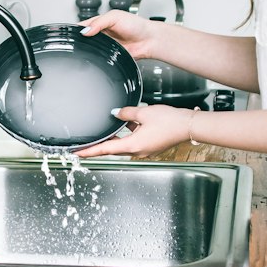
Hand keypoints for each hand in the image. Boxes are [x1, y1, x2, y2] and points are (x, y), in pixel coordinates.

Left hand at [76, 104, 193, 158]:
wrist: (188, 125)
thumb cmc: (170, 121)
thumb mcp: (144, 113)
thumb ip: (127, 113)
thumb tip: (116, 113)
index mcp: (133, 145)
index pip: (105, 149)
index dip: (90, 151)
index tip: (77, 154)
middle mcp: (137, 151)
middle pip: (112, 149)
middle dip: (99, 146)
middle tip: (84, 145)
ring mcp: (144, 149)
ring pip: (123, 144)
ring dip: (114, 139)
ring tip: (103, 132)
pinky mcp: (150, 145)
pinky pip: (134, 140)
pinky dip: (127, 134)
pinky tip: (126, 124)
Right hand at [78, 11, 159, 59]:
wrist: (149, 40)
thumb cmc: (137, 25)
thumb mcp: (115, 17)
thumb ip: (99, 22)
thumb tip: (85, 30)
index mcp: (100, 22)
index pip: (83, 25)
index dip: (76, 28)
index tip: (71, 32)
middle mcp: (101, 34)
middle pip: (84, 38)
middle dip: (80, 40)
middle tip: (79, 41)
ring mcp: (105, 45)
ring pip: (90, 49)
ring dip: (88, 49)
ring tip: (89, 47)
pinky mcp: (109, 55)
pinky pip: (99, 58)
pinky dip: (96, 57)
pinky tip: (96, 55)